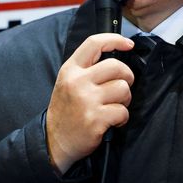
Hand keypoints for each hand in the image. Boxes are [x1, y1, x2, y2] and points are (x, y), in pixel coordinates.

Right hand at [46, 33, 134, 173]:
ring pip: (123, 89)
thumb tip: (117, 57)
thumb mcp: (68, 82)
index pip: (94, 43)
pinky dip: (122, 118)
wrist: (54, 142)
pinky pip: (123, 111)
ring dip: (124, 100)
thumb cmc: (66, 110)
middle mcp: (78, 82)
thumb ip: (87, 68)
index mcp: (71, 70)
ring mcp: (86, 100)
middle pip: (117, 66)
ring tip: (113, 106)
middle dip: (126, 77)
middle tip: (121, 87)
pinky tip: (111, 121)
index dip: (115, 40)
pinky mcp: (95, 118)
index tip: (128, 44)